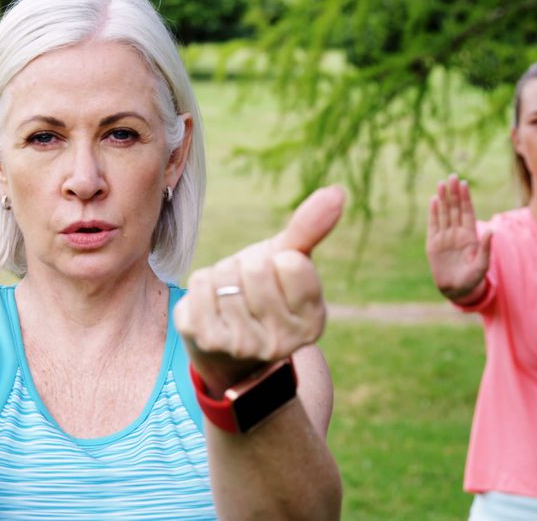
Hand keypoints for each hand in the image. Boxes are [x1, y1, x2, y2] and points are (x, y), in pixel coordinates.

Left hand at [174, 186, 343, 393]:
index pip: (290, 263)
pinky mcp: (205, 340)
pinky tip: (211, 304)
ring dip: (224, 275)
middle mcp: (282, 342)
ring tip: (231, 296)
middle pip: (254, 267)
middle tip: (249, 288)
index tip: (277, 278)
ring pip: (225, 274)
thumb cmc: (266, 292)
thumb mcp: (291, 260)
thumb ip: (311, 229)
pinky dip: (202, 284)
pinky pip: (199, 284)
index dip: (278, 260)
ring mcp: (242, 345)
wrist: (229, 345)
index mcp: (312, 321)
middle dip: (248, 266)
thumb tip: (337, 192)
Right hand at [425, 174, 491, 300]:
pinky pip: (433, 225)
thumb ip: (486, 248)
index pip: (467, 212)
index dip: (466, 198)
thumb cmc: (472, 279)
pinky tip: (434, 200)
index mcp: (470, 236)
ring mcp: (444, 237)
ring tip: (441, 183)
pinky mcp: (433, 244)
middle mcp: (457, 233)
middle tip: (452, 176)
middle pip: (455, 209)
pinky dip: (433, 213)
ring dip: (443, 199)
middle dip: (454, 193)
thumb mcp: (482, 265)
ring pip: (444, 213)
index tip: (464, 183)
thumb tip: (491, 230)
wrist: (456, 290)